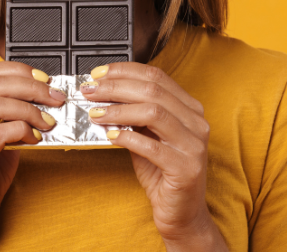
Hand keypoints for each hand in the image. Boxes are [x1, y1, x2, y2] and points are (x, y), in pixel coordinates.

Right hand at [0, 62, 65, 251]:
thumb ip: (12, 119)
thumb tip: (43, 102)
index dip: (19, 71)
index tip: (43, 79)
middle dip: (31, 86)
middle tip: (55, 97)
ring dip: (30, 108)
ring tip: (48, 121)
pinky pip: (2, 131)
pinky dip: (23, 130)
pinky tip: (35, 139)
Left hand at [81, 63, 227, 251]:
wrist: (181, 214)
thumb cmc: (162, 173)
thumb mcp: (147, 136)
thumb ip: (134, 115)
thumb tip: (103, 93)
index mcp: (190, 109)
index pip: (156, 76)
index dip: (124, 71)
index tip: (98, 74)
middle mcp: (197, 122)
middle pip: (153, 91)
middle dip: (115, 87)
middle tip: (90, 91)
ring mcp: (194, 145)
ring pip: (153, 113)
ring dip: (118, 110)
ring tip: (95, 113)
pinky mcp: (186, 168)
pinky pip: (152, 146)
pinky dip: (127, 138)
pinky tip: (110, 136)